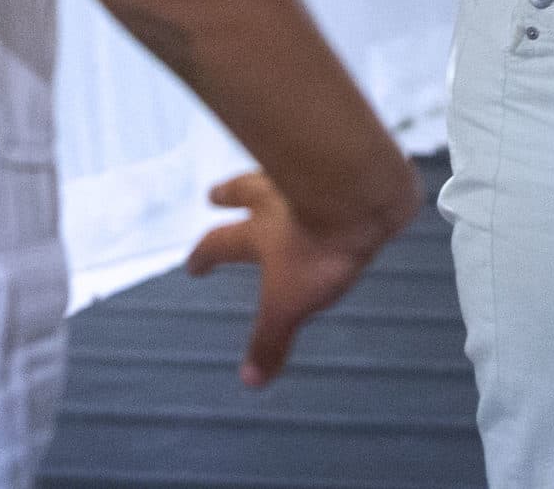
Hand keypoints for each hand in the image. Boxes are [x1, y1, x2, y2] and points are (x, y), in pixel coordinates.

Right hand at [183, 169, 396, 386]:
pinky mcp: (348, 174)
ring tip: (267, 178)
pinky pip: (327, 173)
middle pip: (245, 192)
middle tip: (215, 193)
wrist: (361, 198)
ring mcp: (312, 180)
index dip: (204, 256)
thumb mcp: (290, 302)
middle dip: (229, 195)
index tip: (192, 265)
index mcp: (259, 232)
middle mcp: (279, 200)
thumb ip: (271, 339)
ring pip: (282, 175)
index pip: (220, 243)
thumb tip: (250, 381)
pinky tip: (334, 182)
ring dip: (271, 178)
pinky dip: (322, 177)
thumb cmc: (318, 249)